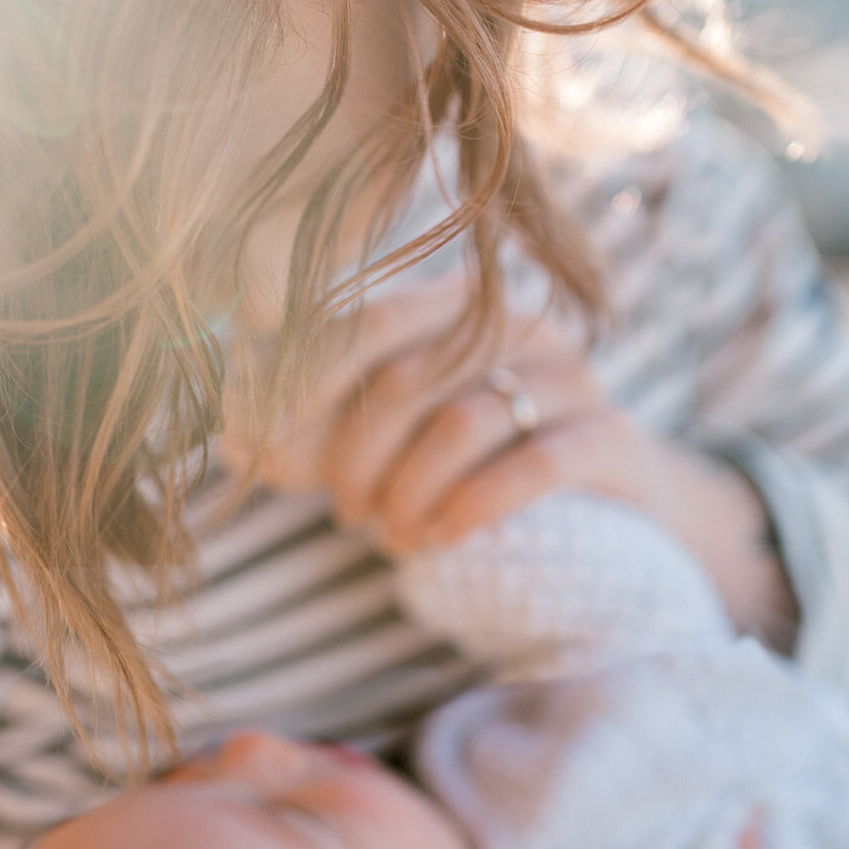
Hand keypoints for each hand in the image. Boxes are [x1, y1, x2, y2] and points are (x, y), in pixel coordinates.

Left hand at [231, 280, 798, 643]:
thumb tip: (230, 433)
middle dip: (358, 459)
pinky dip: (473, 507)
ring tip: (393, 536)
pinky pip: (533, 465)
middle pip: (405, 380)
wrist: (618, 515)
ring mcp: (572, 376)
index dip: (303, 387)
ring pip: (462, 423)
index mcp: (456, 308)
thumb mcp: (394, 445)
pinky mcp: (611, 436)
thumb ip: (314, 433)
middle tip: (349, 514)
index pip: (362, 324)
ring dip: (410, 493)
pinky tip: (440, 540)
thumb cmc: (484, 472)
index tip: (263, 452)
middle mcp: (517, 326)